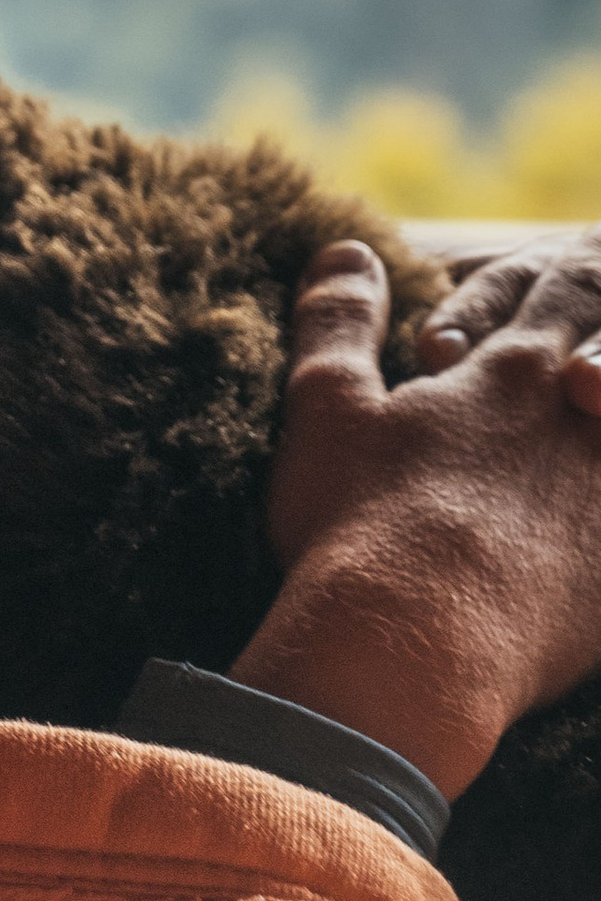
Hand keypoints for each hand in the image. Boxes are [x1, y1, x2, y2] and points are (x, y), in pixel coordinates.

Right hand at [241, 239, 600, 799]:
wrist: (412, 653)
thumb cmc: (358, 522)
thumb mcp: (327, 405)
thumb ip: (340, 320)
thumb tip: (350, 248)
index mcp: (513, 374)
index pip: (556, 297)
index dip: (554, 285)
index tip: (552, 282)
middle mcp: (582, 428)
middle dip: (595, 354)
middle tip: (581, 372)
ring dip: (600, 427)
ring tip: (588, 424)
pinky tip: (596, 542)